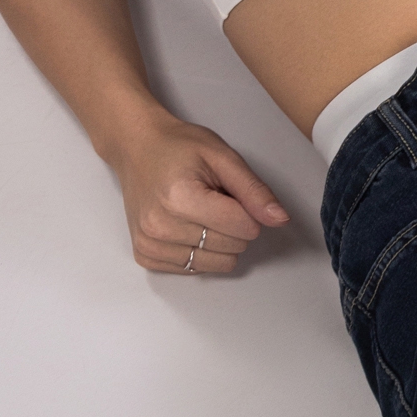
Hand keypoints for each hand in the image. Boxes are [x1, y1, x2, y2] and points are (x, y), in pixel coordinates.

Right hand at [113, 112, 290, 275]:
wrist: (136, 148)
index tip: (231, 194)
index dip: (248, 210)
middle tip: (212, 200)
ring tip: (198, 213)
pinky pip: (196, 269)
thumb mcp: (223, 157)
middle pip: (233, 247)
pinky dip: (199, 251)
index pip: (243, 227)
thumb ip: (254, 191)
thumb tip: (279, 219)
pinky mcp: (145, 256)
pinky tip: (185, 226)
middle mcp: (160, 226)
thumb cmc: (178, 148)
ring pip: (219, 264)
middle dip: (234, 226)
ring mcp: (150, 244)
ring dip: (218, 241)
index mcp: (180, 197)